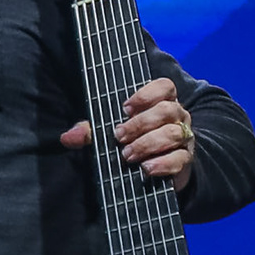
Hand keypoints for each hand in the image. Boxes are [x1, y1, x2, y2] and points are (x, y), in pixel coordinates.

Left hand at [59, 76, 195, 192]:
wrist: (160, 167)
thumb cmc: (134, 140)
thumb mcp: (111, 131)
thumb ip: (91, 130)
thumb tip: (68, 137)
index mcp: (162, 101)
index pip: (165, 86)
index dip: (146, 94)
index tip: (125, 108)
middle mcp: (177, 115)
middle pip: (166, 110)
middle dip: (140, 123)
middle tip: (119, 137)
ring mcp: (185, 137)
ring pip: (173, 133)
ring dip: (148, 144)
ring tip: (128, 155)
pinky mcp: (185, 159)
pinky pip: (180, 158)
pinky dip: (163, 163)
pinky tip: (146, 168)